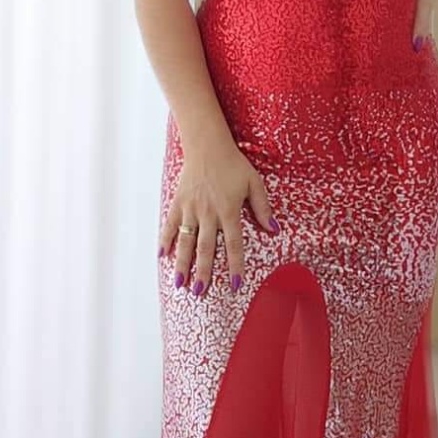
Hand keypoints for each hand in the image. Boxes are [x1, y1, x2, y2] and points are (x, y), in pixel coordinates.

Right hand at [159, 132, 277, 297]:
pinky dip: (166, 240)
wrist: (207, 145)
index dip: (235, 266)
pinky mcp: (178, 203)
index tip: (235, 285)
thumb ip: (263, 208)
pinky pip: (170, 225)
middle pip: (205, 249)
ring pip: (185, 241)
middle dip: (203, 272)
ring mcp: (190, 209)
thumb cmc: (233, 164)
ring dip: (183, 264)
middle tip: (201, 292)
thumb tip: (274, 229)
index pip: (233, 245)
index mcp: (228, 211)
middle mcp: (208, 214)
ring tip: (181, 283)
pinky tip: (163, 255)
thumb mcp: (254, 183)